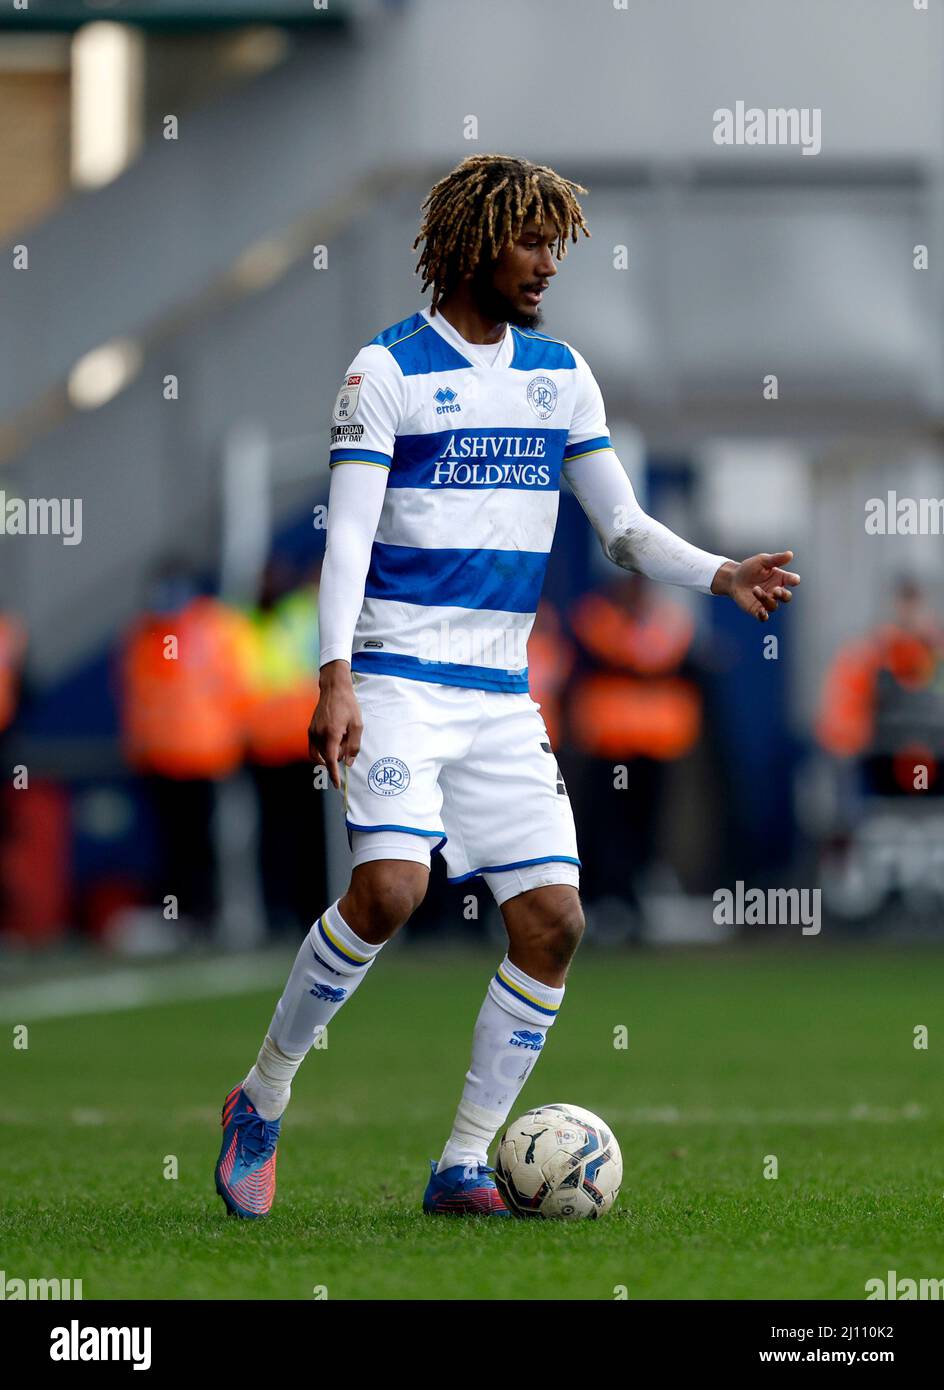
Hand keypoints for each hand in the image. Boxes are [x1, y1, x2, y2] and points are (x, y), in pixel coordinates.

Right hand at [309, 661, 362, 788]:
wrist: (334, 689)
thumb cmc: (348, 705)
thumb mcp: (357, 725)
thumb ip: (353, 746)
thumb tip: (348, 763)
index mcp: (332, 733)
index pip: (330, 760)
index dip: (334, 774)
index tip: (337, 784)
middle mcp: (318, 734)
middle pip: (327, 757)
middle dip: (337, 756)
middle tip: (347, 740)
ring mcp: (312, 732)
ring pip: (320, 753)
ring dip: (330, 752)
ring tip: (341, 737)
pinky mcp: (310, 729)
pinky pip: (315, 747)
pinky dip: (323, 749)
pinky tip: (334, 738)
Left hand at [712, 551, 800, 621]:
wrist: (733, 578)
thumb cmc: (750, 568)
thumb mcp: (762, 561)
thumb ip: (775, 559)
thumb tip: (790, 554)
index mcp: (780, 578)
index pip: (792, 580)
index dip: (794, 580)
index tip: (793, 580)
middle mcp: (776, 591)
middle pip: (786, 597)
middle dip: (783, 595)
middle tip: (776, 590)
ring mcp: (767, 601)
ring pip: (773, 605)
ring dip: (765, 599)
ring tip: (755, 589)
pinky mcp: (756, 609)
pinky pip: (763, 616)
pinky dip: (763, 616)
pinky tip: (761, 612)